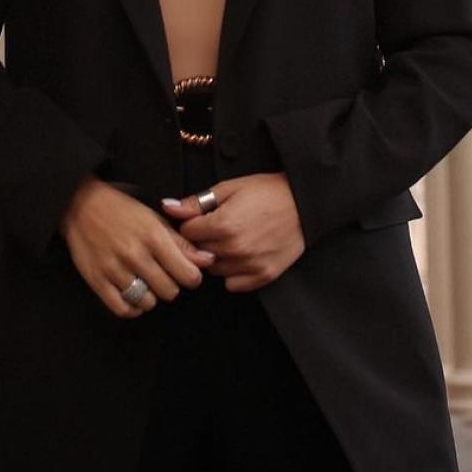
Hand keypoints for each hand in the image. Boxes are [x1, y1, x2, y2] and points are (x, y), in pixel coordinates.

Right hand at [59, 177, 216, 319]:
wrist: (80, 206)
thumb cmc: (121, 210)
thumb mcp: (154, 219)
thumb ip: (181, 242)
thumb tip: (206, 261)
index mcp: (153, 236)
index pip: (188, 275)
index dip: (192, 277)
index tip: (186, 273)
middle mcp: (135, 255)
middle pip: (170, 291)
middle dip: (171, 285)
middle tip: (163, 274)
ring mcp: (115, 270)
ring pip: (148, 302)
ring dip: (151, 296)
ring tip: (146, 282)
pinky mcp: (97, 281)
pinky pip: (123, 309)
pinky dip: (133, 307)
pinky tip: (134, 295)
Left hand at [160, 172, 305, 291]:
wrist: (304, 203)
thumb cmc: (267, 191)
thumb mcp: (230, 188)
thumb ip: (196, 202)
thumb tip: (167, 207)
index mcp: (223, 225)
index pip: (186, 233)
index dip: (192, 223)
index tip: (202, 217)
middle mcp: (234, 249)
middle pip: (198, 253)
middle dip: (202, 241)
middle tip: (217, 227)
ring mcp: (249, 265)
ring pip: (213, 270)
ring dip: (216, 257)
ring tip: (231, 239)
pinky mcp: (263, 276)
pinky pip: (232, 284)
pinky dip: (232, 272)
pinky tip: (241, 254)